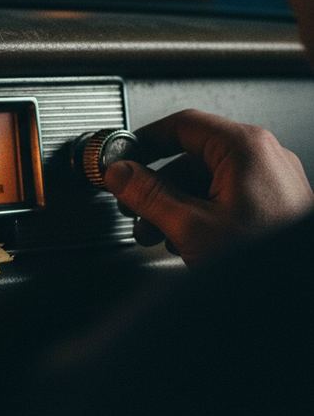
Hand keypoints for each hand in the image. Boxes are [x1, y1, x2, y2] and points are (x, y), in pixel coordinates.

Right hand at [104, 109, 313, 264]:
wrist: (299, 290)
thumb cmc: (265, 258)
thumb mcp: (191, 225)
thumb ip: (148, 195)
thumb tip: (120, 174)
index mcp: (244, 147)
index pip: (180, 125)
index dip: (143, 141)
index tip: (121, 158)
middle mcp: (262, 156)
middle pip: (190, 158)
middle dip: (156, 187)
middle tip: (133, 205)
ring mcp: (271, 180)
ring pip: (206, 181)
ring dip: (174, 206)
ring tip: (157, 233)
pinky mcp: (274, 203)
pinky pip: (226, 197)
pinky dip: (200, 213)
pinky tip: (187, 240)